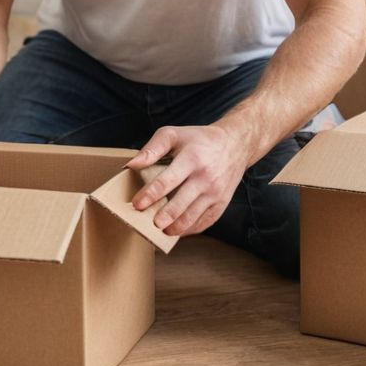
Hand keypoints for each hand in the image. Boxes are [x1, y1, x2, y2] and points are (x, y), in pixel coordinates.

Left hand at [126, 123, 252, 236]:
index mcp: (191, 159)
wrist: (234, 145)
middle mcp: (205, 178)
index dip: (151, 194)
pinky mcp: (221, 204)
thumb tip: (131, 165)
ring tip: (160, 231)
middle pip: (181, 203)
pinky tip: (176, 230)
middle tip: (148, 225)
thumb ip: (151, 149)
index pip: (168, 180)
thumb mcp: (173, 134)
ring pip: (192, 217)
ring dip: (175, 228)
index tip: (137, 204)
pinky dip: (189, 229)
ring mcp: (215, 194)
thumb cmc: (197, 139)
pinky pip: (204, 222)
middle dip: (163, 217)